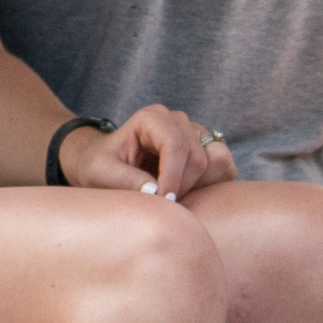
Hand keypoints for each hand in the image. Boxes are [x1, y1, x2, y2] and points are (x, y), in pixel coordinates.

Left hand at [61, 103, 234, 198]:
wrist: (104, 166)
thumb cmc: (98, 166)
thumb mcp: (100, 174)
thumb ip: (125, 180)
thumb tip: (156, 191)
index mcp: (152, 118)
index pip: (176, 144)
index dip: (173, 176)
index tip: (164, 202)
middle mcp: (178, 121)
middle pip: (198, 157)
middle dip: (182, 186)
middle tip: (162, 203)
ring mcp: (195, 133)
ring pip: (216, 161)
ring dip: (199, 186)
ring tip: (171, 196)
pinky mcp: (206, 149)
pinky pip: (225, 167)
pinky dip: (210, 184)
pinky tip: (186, 192)